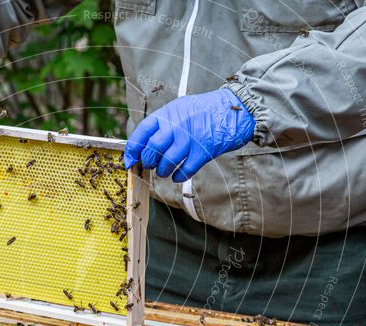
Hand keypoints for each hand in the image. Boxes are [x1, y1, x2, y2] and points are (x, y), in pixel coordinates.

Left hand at [123, 88, 254, 182]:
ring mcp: (191, 139)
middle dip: (148, 161)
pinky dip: (178, 176)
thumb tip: (144, 145)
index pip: (142, 132)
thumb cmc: (205, 110)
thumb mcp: (180, 108)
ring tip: (164, 171)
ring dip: (162, 171)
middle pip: (152, 149)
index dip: (132, 149)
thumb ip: (163, 124)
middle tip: (150, 165)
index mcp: (168, 113)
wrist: (236, 109)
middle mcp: (177, 125)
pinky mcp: (203, 151)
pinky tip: (177, 176)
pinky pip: (185, 170)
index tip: (129, 160)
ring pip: (166, 162)